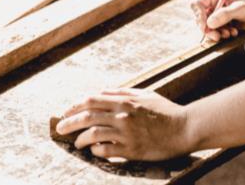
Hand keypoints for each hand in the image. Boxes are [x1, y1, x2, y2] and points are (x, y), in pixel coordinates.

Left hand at [55, 88, 191, 160]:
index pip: (91, 100)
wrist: (184, 128)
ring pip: (93, 134)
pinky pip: (106, 150)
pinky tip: (94, 151)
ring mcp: (126, 133)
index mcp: (125, 100)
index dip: (75, 106)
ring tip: (77, 143)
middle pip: (87, 116)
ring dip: (80, 139)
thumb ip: (123, 92)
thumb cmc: (165, 111)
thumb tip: (102, 92)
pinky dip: (96, 150)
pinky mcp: (131, 149)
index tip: (66, 112)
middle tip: (60, 128)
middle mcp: (123, 115)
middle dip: (69, 122)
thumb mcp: (144, 95)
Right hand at [190, 0, 244, 42]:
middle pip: (202, 16)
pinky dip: (224, 32)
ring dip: (218, 32)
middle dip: (209, 28)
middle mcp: (216, 2)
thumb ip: (224, 15)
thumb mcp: (241, 8)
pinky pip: (218, 28)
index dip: (198, 15)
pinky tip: (233, 32)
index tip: (205, 27)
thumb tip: (209, 23)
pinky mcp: (225, 19)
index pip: (198, 4)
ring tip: (229, 34)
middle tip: (217, 36)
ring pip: (210, 24)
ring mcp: (220, 11)